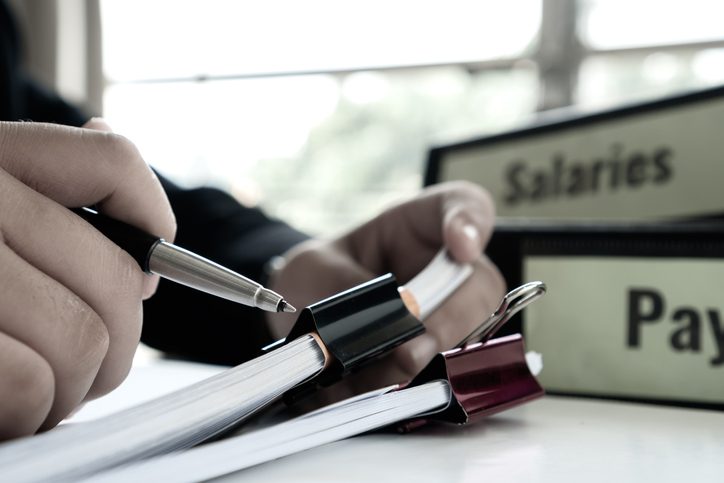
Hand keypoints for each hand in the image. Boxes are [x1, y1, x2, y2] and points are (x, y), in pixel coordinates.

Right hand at [0, 120, 175, 438]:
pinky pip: (31, 382)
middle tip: (87, 368)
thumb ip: (51, 210)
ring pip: (83, 337)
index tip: (145, 275)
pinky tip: (6, 410)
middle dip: (116, 341)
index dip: (150, 219)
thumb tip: (152, 231)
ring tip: (39, 391)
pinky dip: (30, 411)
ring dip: (73, 386)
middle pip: (114, 275)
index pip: (110, 160)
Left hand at [267, 181, 504, 401]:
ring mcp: (446, 316)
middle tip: (413, 348)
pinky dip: (412, 388)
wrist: (301, 319)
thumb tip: (379, 326)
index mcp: (419, 226)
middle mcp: (444, 270)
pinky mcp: (432, 360)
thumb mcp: (313, 267)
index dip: (471, 223)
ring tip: (382, 374)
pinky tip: (376, 390)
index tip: (461, 246)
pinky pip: (445, 376)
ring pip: (470, 336)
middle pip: (481, 285)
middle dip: (453, 318)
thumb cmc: (315, 277)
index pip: (465, 206)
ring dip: (430, 360)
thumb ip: (342, 288)